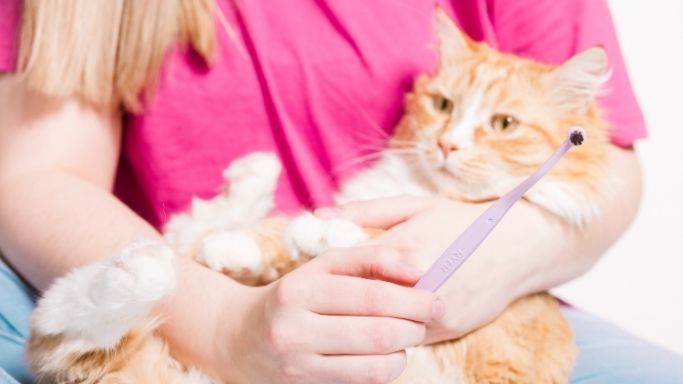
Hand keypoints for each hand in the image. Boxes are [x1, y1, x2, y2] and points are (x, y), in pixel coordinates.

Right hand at [221, 246, 444, 383]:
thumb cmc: (294, 295)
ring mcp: (298, 365)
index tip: (437, 298)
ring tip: (408, 335)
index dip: (412, 299)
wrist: (239, 337)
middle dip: (414, 325)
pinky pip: (364, 382)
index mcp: (299, 290)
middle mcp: (294, 329)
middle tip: (427, 317)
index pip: (370, 295)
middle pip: (377, 332)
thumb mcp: (321, 268)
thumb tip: (417, 269)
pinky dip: (387, 368)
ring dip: (404, 350)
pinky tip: (388, 354)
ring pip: (375, 365)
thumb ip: (367, 259)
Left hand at [317, 196, 530, 342]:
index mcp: (401, 250)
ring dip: (363, 320)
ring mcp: (432, 312)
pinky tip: (384, 319)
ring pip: (380, 327)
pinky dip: (390, 331)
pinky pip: (404, 338)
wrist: (516, 246)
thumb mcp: (412, 205)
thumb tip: (319, 216)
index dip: (328, 274)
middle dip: (341, 303)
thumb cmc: (459, 221)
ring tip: (352, 311)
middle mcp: (415, 286)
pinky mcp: (445, 330)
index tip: (321, 274)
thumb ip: (364, 211)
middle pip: (358, 304)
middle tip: (331, 299)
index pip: (345, 271)